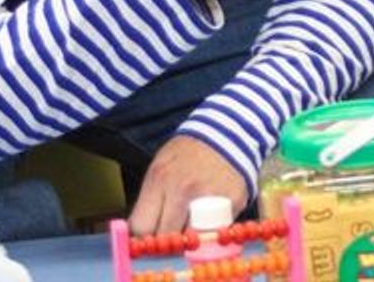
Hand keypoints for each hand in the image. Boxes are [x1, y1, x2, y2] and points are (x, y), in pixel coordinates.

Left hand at [128, 134, 247, 234]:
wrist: (227, 133)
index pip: (142, 227)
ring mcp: (210, 197)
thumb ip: (150, 200)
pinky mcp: (234, 202)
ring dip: (190, 237)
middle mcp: (184, 189)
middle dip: (167, 238)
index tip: (151, 232)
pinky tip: (211, 213)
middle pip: (167, 238)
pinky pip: (216, 231)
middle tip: (173, 228)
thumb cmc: (187, 153)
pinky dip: (212, 229)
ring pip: (192, 240)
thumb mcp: (160, 168)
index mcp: (161, 178)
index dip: (145, 234)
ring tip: (192, 221)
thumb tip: (140, 236)